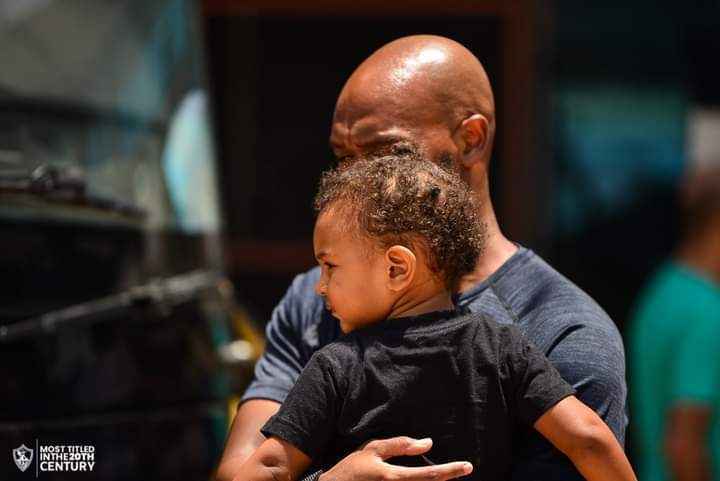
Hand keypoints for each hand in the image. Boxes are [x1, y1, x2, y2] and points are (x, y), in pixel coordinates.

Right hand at [319, 437, 472, 480]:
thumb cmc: (350, 470)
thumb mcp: (372, 450)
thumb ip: (400, 446)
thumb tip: (428, 443)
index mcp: (393, 478)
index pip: (430, 476)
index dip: (452, 471)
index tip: (468, 466)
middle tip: (458, 472)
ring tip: (439, 476)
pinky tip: (419, 480)